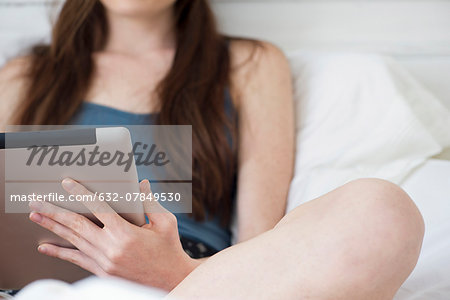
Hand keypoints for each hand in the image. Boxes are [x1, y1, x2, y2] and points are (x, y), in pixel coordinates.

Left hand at [28, 178, 198, 290]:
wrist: (171, 281)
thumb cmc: (170, 250)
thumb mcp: (165, 223)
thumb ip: (150, 201)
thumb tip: (142, 184)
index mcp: (126, 233)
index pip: (98, 208)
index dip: (81, 193)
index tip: (66, 183)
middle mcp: (111, 248)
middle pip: (76, 225)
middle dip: (54, 211)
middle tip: (36, 201)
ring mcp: (104, 262)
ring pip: (73, 241)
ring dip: (52, 227)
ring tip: (35, 216)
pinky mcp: (103, 272)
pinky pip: (77, 260)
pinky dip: (60, 253)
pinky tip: (45, 247)